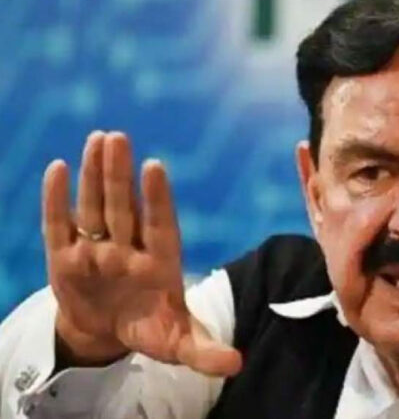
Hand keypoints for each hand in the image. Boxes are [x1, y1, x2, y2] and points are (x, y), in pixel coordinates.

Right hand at [42, 131, 241, 376]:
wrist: (107, 333)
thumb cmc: (148, 330)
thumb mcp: (177, 344)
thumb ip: (205, 352)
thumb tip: (236, 364)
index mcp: (160, 262)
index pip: (159, 225)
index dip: (156, 198)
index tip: (154, 167)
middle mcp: (129, 249)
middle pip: (123, 208)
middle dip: (119, 176)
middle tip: (118, 138)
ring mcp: (97, 250)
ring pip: (94, 207)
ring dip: (94, 175)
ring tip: (98, 139)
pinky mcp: (66, 258)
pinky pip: (60, 226)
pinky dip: (57, 200)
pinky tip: (59, 168)